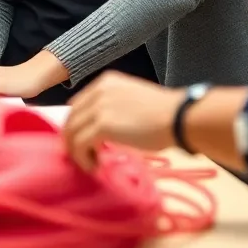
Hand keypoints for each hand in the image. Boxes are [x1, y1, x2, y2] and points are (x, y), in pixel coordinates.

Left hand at [63, 72, 184, 170]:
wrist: (176, 117)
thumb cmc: (163, 112)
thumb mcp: (130, 99)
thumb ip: (112, 107)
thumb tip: (100, 128)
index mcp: (105, 82)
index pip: (77, 105)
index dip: (77, 125)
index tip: (83, 142)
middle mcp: (97, 90)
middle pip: (71, 118)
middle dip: (73, 140)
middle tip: (83, 156)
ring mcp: (98, 107)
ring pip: (72, 133)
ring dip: (77, 152)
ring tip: (91, 164)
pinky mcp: (102, 125)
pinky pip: (80, 144)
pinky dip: (84, 158)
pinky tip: (95, 166)